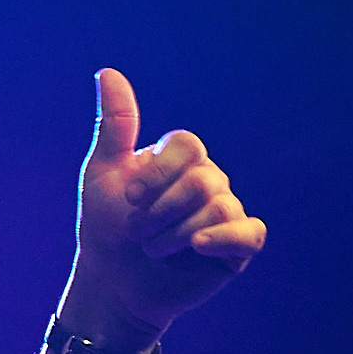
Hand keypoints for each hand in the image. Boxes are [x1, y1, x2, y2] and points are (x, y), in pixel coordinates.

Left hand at [60, 68, 265, 349]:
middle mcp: (209, 179)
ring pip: (219, 207)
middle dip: (159, 212)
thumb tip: (108, 71)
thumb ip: (115, 125)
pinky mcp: (238, 246)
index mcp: (181, 159)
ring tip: (153, 249)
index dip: (158, 173)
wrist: (112, 283)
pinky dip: (222, 238)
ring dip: (174, 234)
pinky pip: (250, 232)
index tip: (129, 198)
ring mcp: (227, 211)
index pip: (188, 144)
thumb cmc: (106, 226)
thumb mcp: (103, 173)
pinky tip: (197, 246)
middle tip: (137, 233)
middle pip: (202, 179)